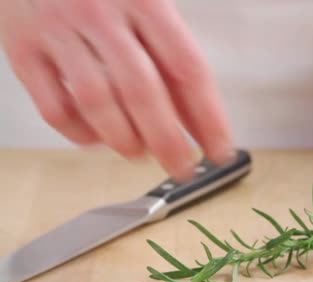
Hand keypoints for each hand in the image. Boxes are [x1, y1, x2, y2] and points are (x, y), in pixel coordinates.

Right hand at [0, 0, 233, 179]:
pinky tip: (98, 138)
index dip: (208, 117)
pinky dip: (80, 133)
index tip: (220, 148)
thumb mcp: (147, 3)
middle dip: (168, 141)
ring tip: (140, 153)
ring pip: (96, 101)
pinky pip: (53, 106)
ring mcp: (59, 30)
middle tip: (183, 166)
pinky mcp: (24, 47)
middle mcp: (101, 14)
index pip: (187, 68)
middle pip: (142, 91)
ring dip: (124, 139)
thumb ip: (170, 55)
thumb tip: (197, 120)